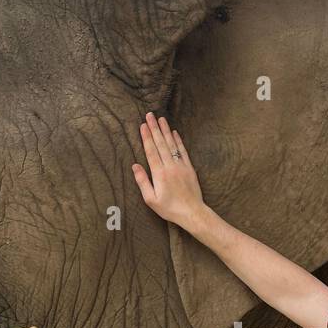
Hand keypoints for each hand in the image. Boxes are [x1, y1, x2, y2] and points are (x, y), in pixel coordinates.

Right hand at [131, 112, 205, 231]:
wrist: (192, 213)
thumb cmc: (170, 209)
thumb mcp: (151, 200)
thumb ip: (143, 182)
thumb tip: (135, 166)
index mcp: (159, 174)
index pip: (151, 151)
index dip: (146, 137)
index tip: (142, 125)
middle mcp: (170, 166)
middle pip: (160, 143)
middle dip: (154, 128)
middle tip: (150, 115)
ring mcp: (181, 166)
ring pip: (172, 144)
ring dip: (166, 130)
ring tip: (161, 118)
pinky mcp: (189, 168)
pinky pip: (183, 151)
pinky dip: (178, 140)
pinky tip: (174, 132)